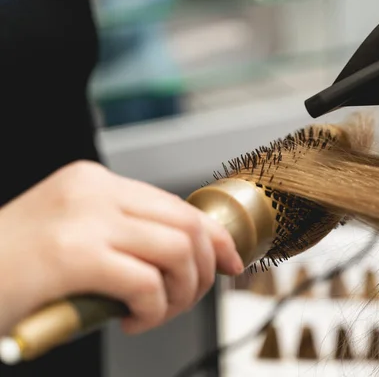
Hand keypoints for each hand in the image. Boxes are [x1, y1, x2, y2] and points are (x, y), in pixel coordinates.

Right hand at [0, 160, 243, 334]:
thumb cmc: (13, 272)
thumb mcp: (75, 238)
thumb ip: (125, 237)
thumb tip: (186, 257)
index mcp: (94, 182)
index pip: (178, 204)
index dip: (215, 238)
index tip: (231, 262)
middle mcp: (93, 191)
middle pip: (187, 224)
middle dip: (205, 270)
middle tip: (188, 299)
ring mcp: (84, 219)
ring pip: (178, 250)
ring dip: (183, 293)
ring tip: (158, 313)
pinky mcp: (73, 255)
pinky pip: (147, 283)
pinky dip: (154, 310)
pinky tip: (133, 322)